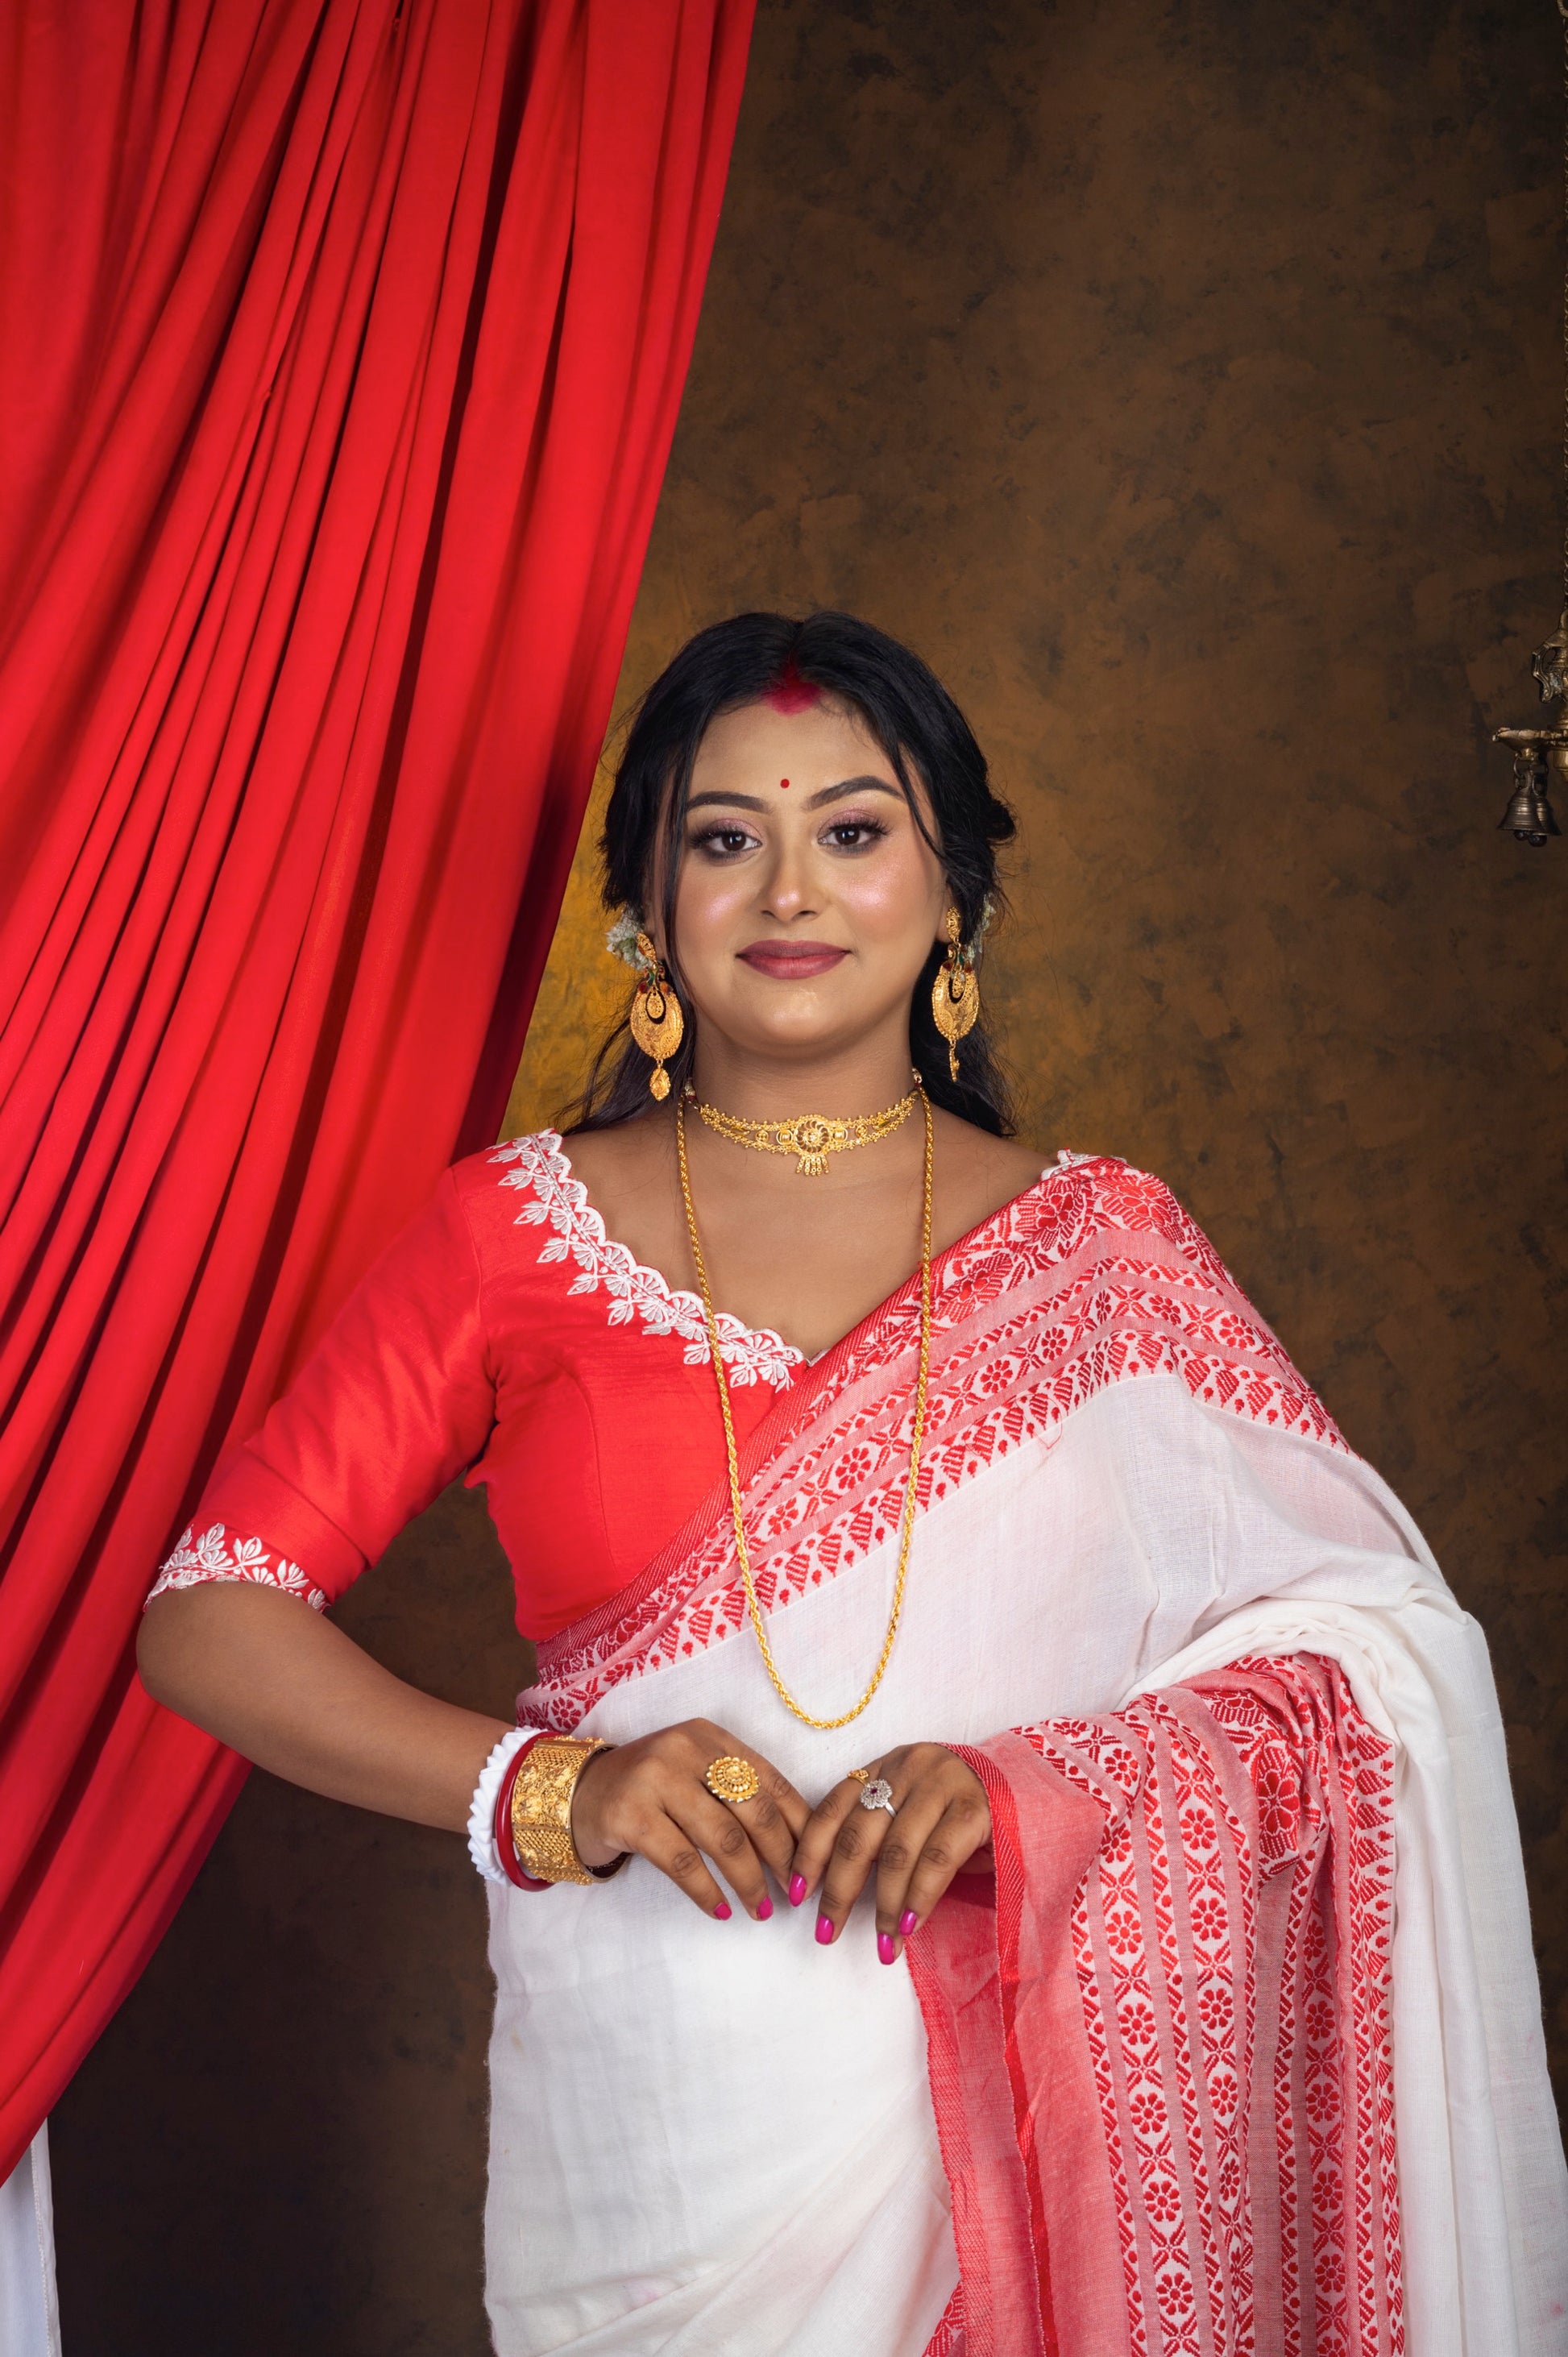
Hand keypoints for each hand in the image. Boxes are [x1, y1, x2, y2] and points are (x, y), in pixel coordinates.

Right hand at [570, 1719, 809, 1921]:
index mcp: (710, 1737)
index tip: (814, 1862)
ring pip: (723, 1838)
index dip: (799, 1825)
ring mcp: (655, 1779)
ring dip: (750, 1881)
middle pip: (753, 1808)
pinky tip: (722, 1910)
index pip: (770, 1780)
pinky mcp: (631, 1815)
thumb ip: (737, 1795)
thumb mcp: (694, 1776)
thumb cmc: (650, 1790)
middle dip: (781, 1856)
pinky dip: (708, 1892)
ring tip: (761, 1909)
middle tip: (793, 1891)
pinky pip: (684, 1862)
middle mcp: (684, 1749)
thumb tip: (799, 1844)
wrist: (579, 1794)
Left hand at [790, 1743, 992, 1962]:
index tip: (797, 1894)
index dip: (809, 1854)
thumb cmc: (961, 1814)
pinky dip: (918, 1897)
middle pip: (858, 1834)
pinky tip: (908, 1926)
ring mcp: (942, 1783)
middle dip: (838, 1890)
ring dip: (882, 1905)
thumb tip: (834, 1890)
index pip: (832, 1809)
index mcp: (883, 1765)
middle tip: (826, 1933)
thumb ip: (879, 1835)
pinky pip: (936, 1859)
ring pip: (896, 1851)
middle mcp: (908, 1767)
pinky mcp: (975, 1808)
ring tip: (880, 1944)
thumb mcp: (912, 1813)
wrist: (1032, 1791)